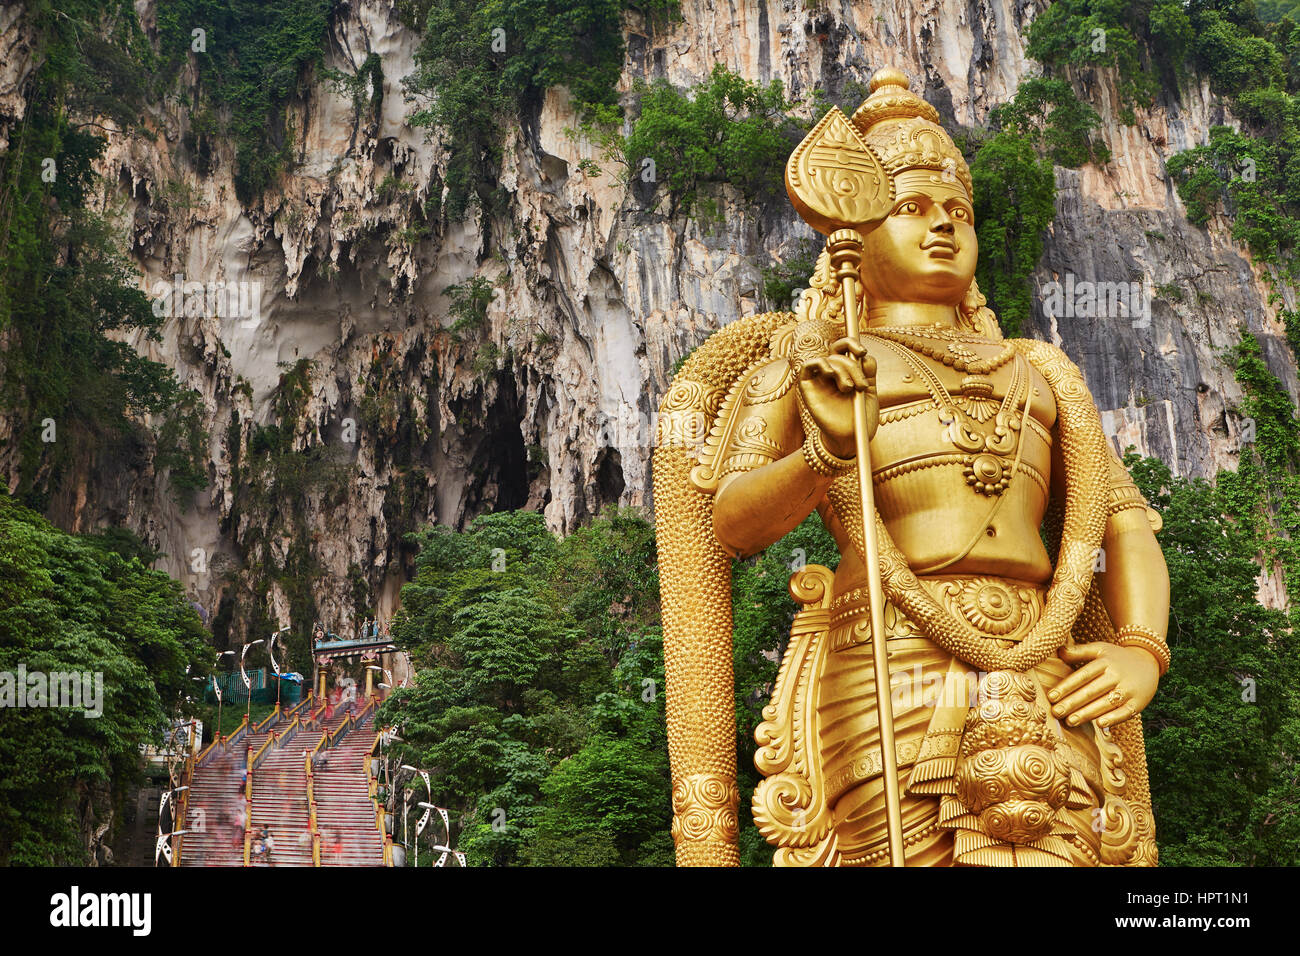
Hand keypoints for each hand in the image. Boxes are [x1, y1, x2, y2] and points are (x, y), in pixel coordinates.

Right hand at [797, 337, 877, 458]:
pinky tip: (829, 373)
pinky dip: (819, 363)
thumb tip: (865, 356)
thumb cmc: (859, 418)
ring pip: (828, 359)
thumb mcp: (869, 393)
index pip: (845, 348)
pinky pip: (808, 365)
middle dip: (852, 365)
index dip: (852, 344)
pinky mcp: (807, 387)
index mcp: (848, 371)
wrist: (849, 438)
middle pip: (838, 352)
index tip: (863, 352)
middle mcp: (833, 373)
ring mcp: (820, 379)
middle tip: (860, 385)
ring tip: (849, 389)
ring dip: (842, 370)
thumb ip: (868, 373)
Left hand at [1049, 642, 1159, 729]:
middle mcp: (1117, 675)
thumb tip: (1059, 651)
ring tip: (1070, 721)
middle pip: (1092, 691)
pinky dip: (1114, 718)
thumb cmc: (1117, 657)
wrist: (1149, 661)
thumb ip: (1080, 651)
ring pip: (1106, 703)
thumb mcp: (1100, 649)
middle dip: (1072, 703)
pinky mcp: (1139, 703)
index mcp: (1105, 662)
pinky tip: (1099, 724)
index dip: (1067, 686)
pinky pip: (1126, 712)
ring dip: (1087, 713)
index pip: (1083, 675)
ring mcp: (1129, 689)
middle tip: (1056, 712)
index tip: (1051, 697)